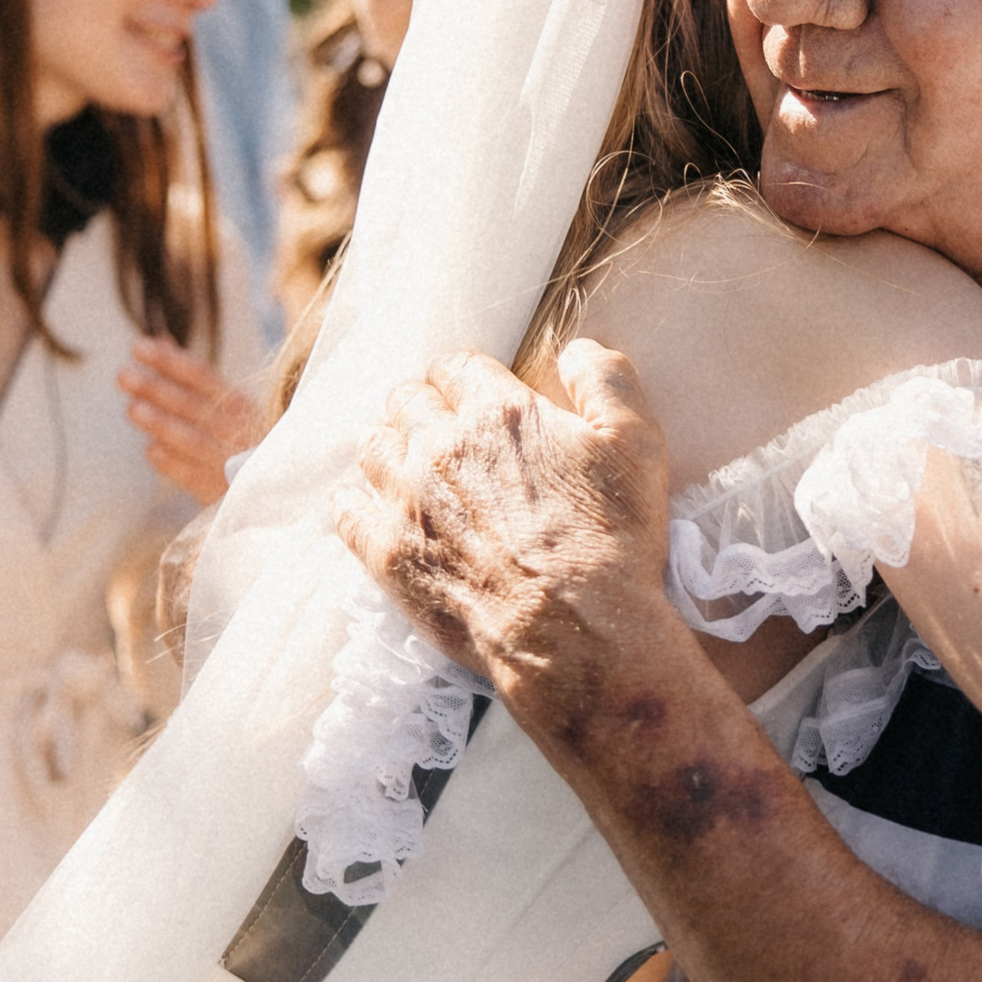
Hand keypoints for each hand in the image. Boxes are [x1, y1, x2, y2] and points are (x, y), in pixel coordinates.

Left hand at [120, 338, 259, 503]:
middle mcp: (236, 429)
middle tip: (124, 376)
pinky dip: (174, 465)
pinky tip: (152, 452)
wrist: (280, 487)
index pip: (202, 376)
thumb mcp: (229, 403)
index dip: (170, 362)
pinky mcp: (219, 491)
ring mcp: (229, 461)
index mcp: (240, 404)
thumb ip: (192, 374)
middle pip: (192, 405)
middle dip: (157, 389)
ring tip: (134, 409)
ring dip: (163, 424)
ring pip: (193, 440)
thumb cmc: (245, 438)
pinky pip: (194, 477)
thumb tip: (161, 341)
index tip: (140, 348)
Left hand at [333, 340, 680, 732]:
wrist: (577, 632)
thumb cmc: (614, 538)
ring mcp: (406, 499)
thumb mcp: (637, 442)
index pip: (458, 366)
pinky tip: (375, 508)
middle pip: (406, 398)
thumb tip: (576, 349)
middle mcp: (441, 444)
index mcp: (499, 412)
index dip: (467, 378)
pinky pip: (344, 508)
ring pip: (371, 445)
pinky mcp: (386, 553)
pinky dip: (355, 500)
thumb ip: (605, 380)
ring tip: (409, 465)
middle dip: (423, 404)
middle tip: (441, 428)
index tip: (475, 397)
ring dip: (389, 446)